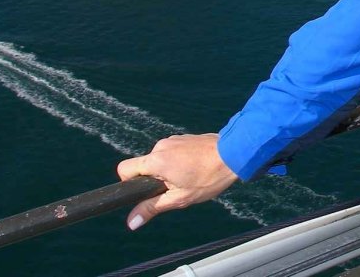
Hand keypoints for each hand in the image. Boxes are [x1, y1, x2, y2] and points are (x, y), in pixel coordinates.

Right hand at [117, 133, 237, 229]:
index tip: (146, 192)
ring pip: (160, 160)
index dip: (129, 183)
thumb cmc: (208, 178)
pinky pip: (172, 152)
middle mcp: (161, 146)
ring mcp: (173, 139)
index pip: (125, 169)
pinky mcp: (184, 137)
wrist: (234, 154)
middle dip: (155, 180)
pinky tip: (195, 168)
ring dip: (168, 171)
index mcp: (156, 160)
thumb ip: (152, 208)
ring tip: (190, 178)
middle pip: (144, 166)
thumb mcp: (179, 198)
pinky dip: (178, 162)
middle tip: (176, 187)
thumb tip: (131, 222)